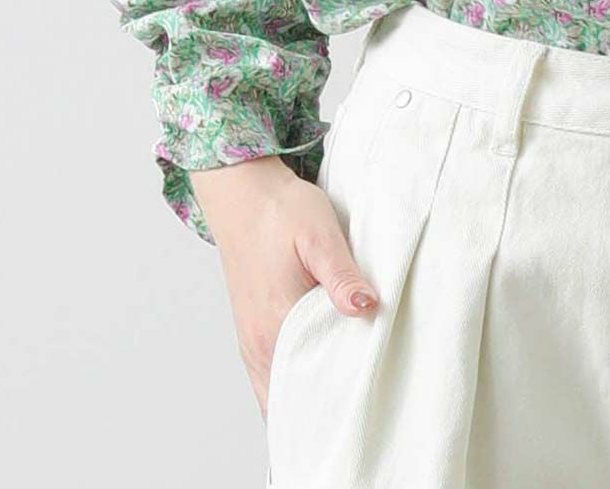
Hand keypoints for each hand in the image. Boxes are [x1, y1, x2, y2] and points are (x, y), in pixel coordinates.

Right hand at [191, 157, 379, 421]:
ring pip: (276, 394)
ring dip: (305, 403)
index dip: (334, 406)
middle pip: (291, 401)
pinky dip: (289, 389)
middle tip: (360, 414)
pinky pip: (268, 379)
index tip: (364, 410)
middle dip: (323, 414)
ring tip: (342, 408)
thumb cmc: (282, 211)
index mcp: (277, 322)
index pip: (307, 388)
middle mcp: (258, 342)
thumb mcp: (319, 234)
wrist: (244, 194)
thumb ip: (341, 276)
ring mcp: (251, 341)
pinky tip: (314, 386)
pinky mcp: (251, 333)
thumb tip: (366, 309)